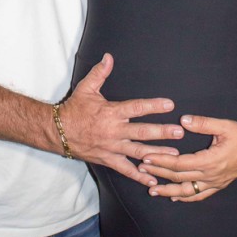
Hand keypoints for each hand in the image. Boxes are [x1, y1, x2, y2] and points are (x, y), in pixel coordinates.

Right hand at [61, 54, 182, 186]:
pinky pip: (126, 169)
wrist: (57, 131)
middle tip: (179, 132)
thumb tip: (108, 57)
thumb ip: (99, 72)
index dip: (153, 106)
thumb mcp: (86, 88)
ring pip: (138, 151)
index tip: (169, 105)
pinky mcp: (108, 159)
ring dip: (157, 153)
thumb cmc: (74, 109)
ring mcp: (112, 147)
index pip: (136, 108)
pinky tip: (153, 180)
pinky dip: (139, 176)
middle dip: (162, 132)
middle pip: (142, 132)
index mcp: (111, 112)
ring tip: (174, 154)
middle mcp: (114, 131)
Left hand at [139, 114, 236, 200]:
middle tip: (141, 170)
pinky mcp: (218, 185)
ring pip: (187, 191)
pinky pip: (200, 195)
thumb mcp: (224, 126)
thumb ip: (203, 123)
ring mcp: (214, 182)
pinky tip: (175, 197)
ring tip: (152, 190)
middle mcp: (210, 175)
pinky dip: (186, 197)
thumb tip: (183, 120)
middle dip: (159, 174)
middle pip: (179, 177)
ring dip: (168, 190)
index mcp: (209, 160)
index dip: (161, 161)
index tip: (146, 158)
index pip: (179, 164)